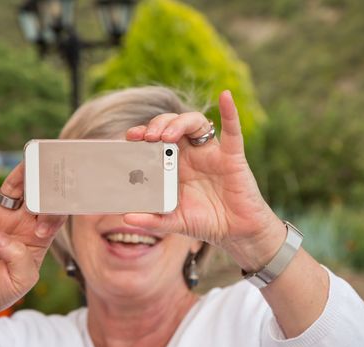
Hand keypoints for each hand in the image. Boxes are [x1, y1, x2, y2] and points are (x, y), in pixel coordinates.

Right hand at [0, 152, 65, 320]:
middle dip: (46, 183)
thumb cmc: (2, 288)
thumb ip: (19, 258)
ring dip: (21, 174)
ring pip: (12, 190)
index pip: (54, 215)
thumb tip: (0, 237)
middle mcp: (21, 222)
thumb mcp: (22, 279)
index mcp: (39, 236)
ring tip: (29, 157)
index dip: (59, 208)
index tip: (67, 196)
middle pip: (37, 197)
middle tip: (55, 165)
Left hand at [124, 91, 285, 268]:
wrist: (236, 232)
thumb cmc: (206, 222)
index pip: (156, 140)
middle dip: (157, 125)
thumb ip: (153, 220)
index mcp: (174, 165)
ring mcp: (211, 153)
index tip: (130, 137)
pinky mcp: (232, 157)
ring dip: (179, 123)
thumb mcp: (175, 222)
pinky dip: (230, 112)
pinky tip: (225, 97)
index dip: (143, 133)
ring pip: (195, 122)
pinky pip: (232, 131)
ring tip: (166, 136)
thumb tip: (127, 217)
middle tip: (147, 137)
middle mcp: (191, 154)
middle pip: (171, 125)